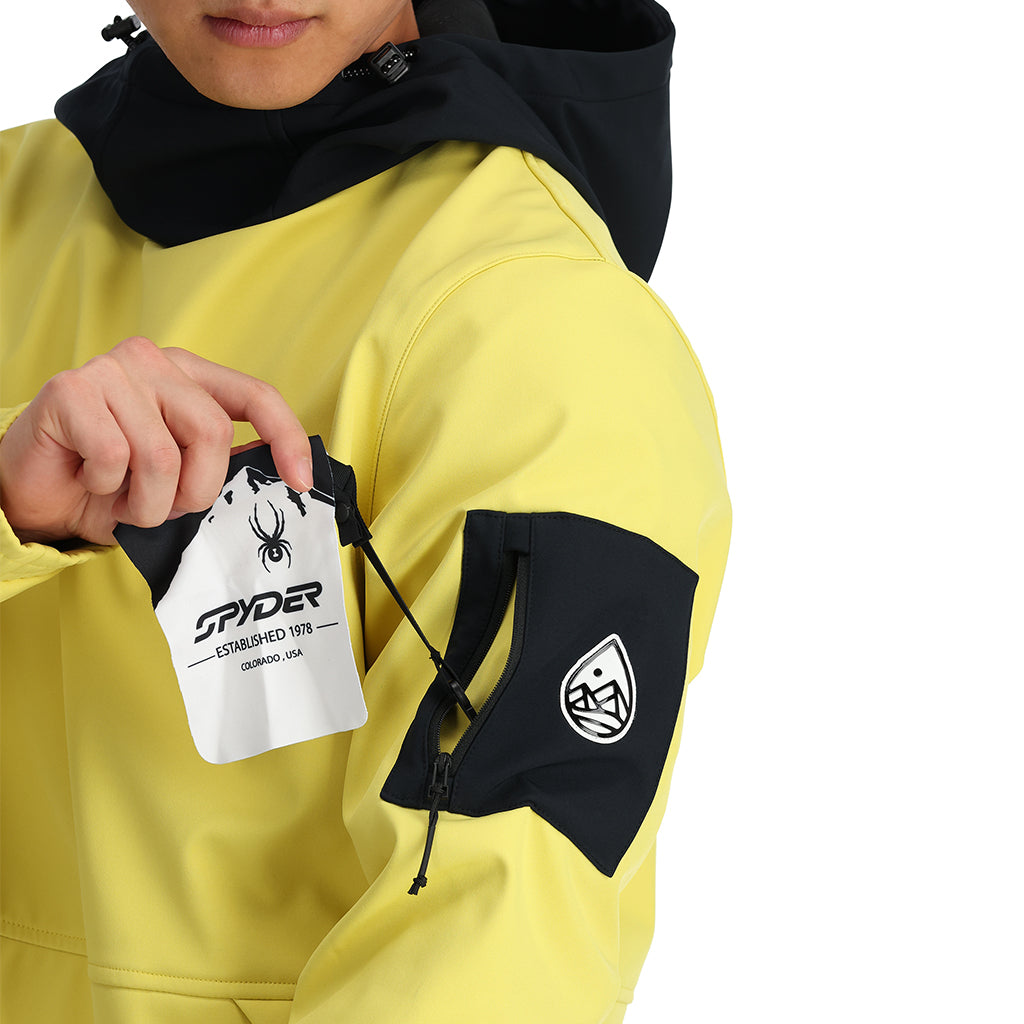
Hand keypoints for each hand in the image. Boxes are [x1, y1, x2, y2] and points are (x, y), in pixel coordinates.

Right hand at [0, 337, 311, 545]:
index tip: (301, 483)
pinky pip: (114, 457)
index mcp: (190, 377)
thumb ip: (223, 464)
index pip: (256, 396)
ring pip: (162, 455)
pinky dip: (106, 487)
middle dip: (195, 491)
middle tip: (165, 507)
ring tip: (124, 497)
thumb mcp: (182, 477)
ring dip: (147, 502)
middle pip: (211, 433)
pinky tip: (91, 478)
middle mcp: (154, 362)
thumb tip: (285, 476)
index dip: (285, 438)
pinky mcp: (69, 390)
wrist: (38, 495)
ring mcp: (110, 370)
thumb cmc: (112, 485)